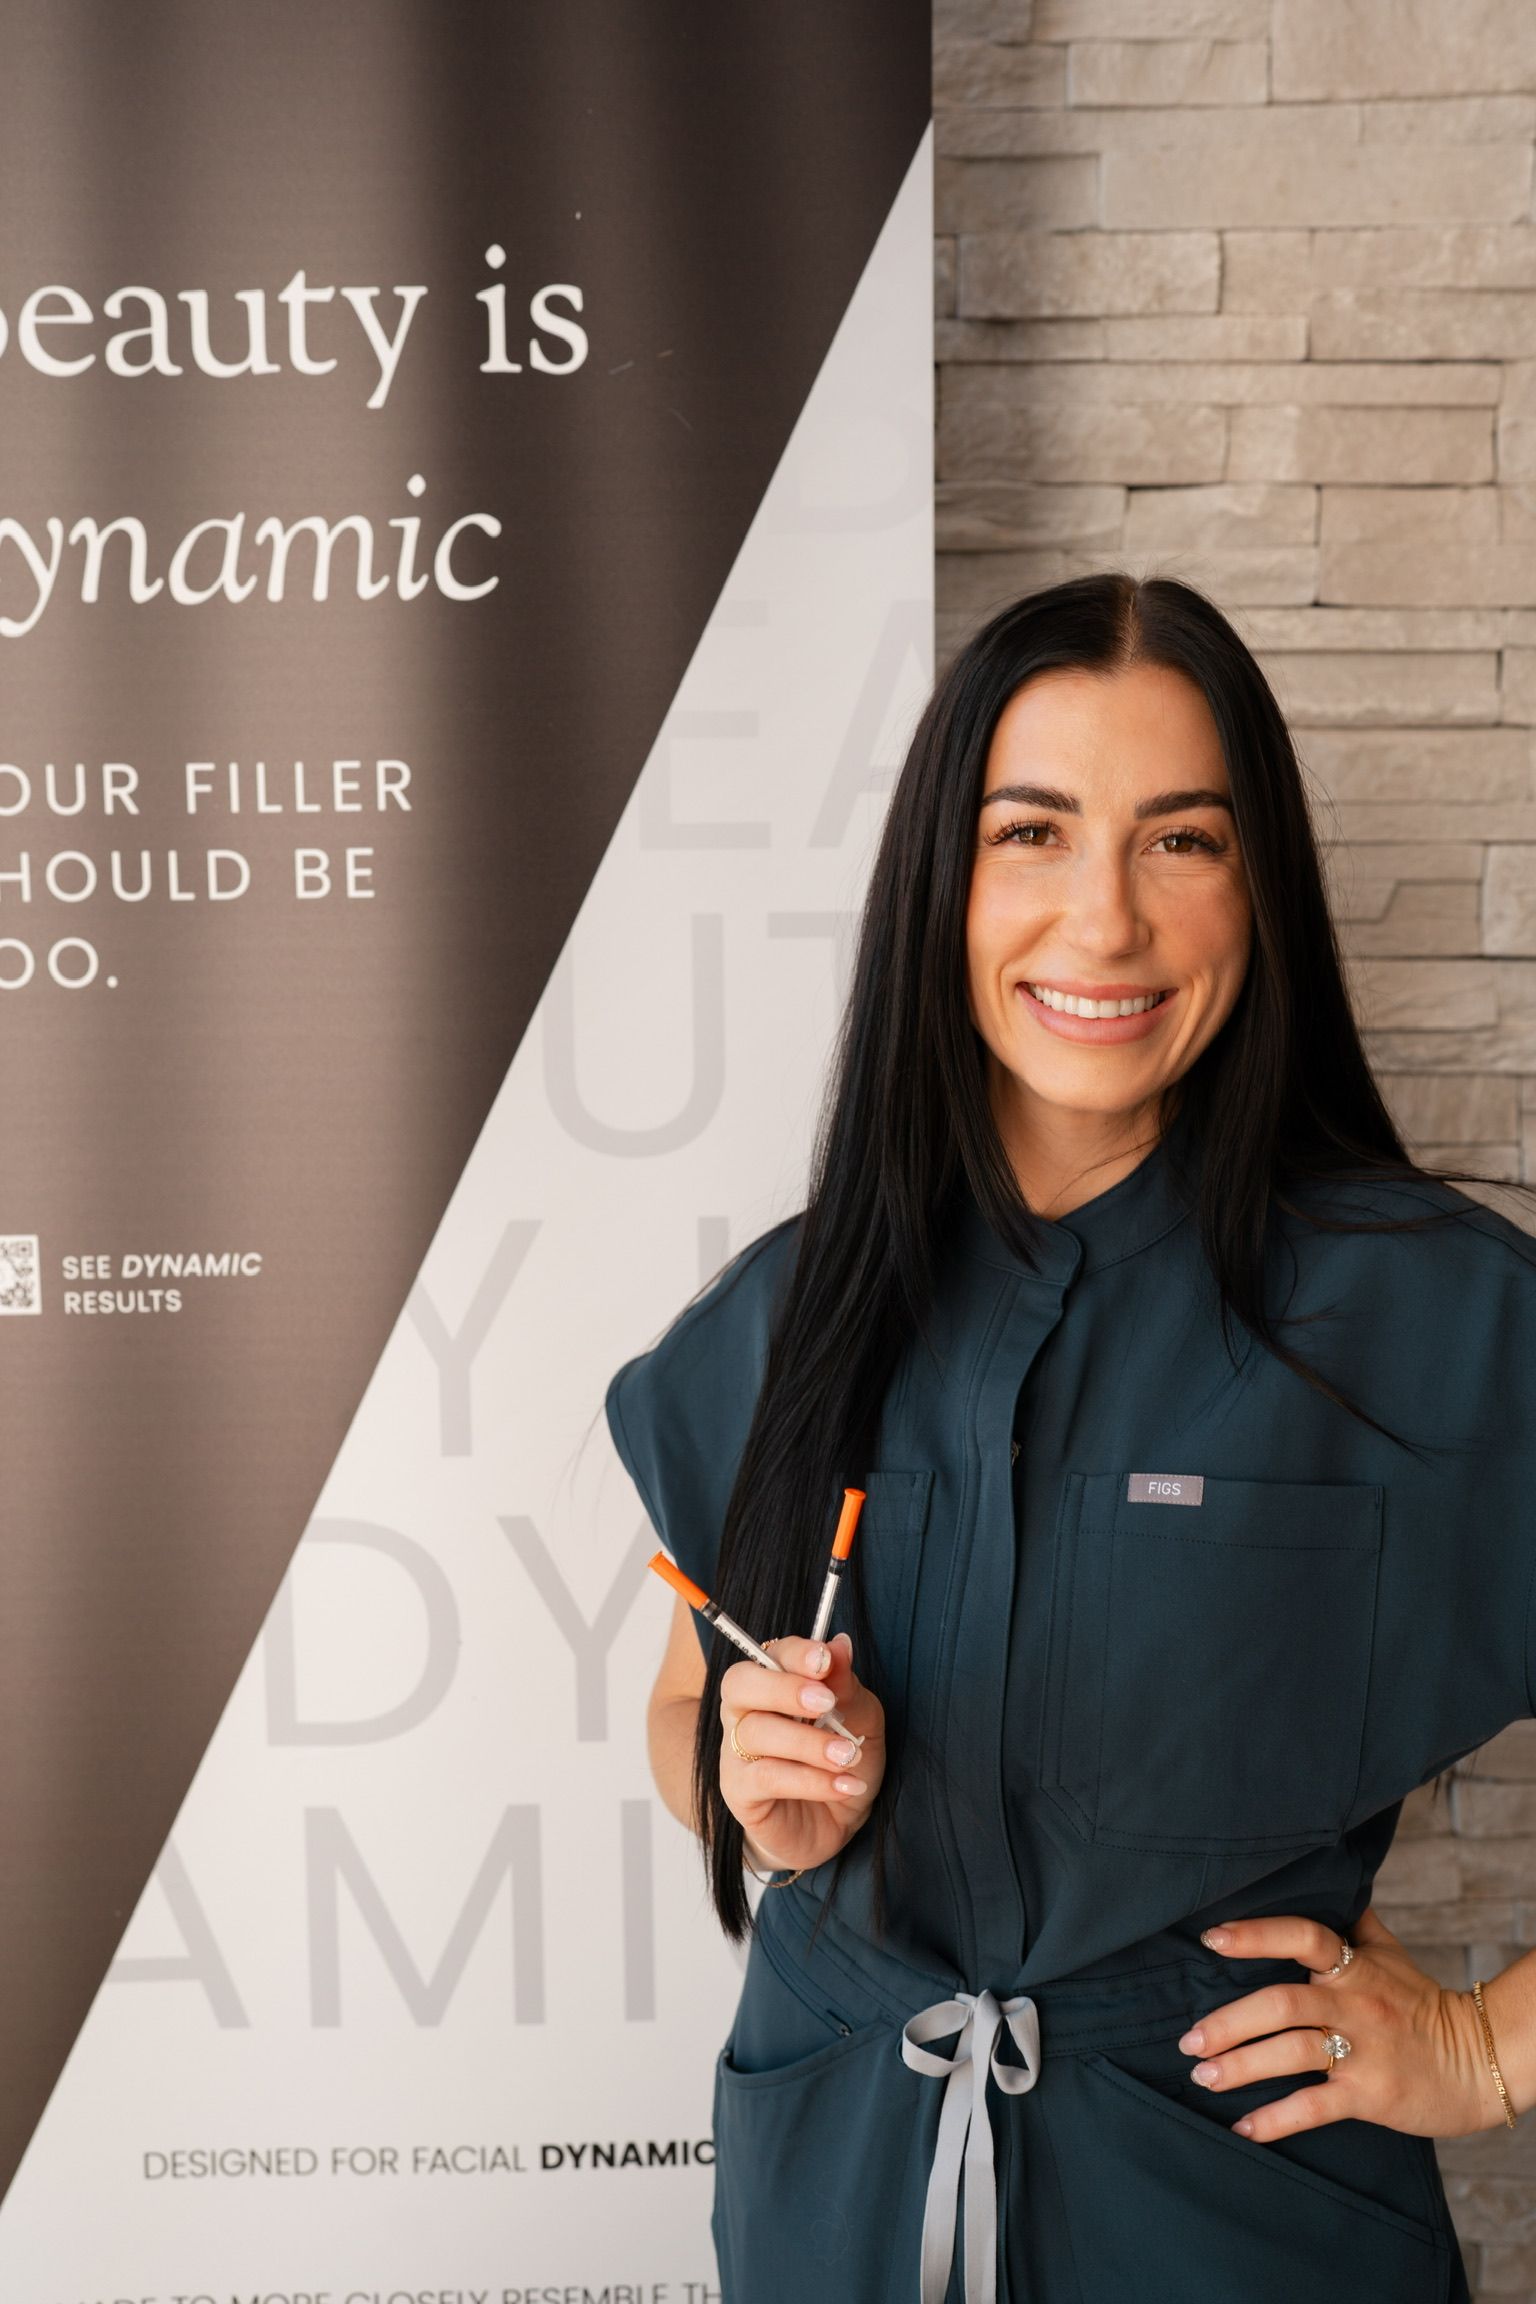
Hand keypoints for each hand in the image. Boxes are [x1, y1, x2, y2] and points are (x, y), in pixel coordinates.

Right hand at [719, 1630, 885, 1876]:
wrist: (838, 1823)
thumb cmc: (842, 1760)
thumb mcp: (859, 1718)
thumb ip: (845, 1683)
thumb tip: (839, 1643)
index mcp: (773, 1683)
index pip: (770, 1654)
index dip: (796, 1654)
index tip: (826, 1660)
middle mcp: (745, 1712)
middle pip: (740, 1683)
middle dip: (783, 1688)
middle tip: (826, 1703)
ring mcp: (737, 1752)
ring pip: (756, 1732)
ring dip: (809, 1743)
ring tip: (848, 1756)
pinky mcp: (740, 1792)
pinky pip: (766, 1777)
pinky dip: (810, 1780)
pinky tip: (843, 1785)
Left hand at [1178, 1904, 1505, 2140]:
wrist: (1477, 2061)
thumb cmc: (1423, 2003)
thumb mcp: (1389, 1953)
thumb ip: (1350, 1922)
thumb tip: (1324, 1878)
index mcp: (1354, 1965)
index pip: (1303, 1936)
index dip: (1256, 1934)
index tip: (1210, 1938)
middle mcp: (1355, 2004)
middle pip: (1283, 2003)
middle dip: (1229, 2021)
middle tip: (1188, 2037)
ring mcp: (1363, 2051)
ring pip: (1292, 2053)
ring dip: (1241, 2066)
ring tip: (1203, 2075)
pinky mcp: (1369, 2095)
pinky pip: (1314, 2106)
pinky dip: (1275, 2120)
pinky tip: (1243, 2127)